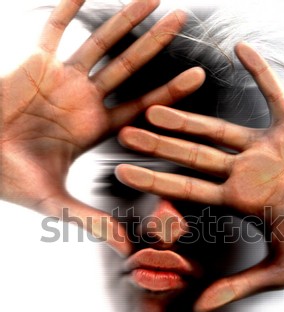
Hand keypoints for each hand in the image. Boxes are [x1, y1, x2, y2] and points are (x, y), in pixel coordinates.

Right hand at [0, 0, 204, 255]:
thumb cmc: (11, 180)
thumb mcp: (55, 201)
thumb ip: (92, 221)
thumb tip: (126, 250)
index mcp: (93, 129)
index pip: (140, 108)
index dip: (168, 93)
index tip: (198, 76)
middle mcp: (83, 101)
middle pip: (128, 68)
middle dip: (155, 44)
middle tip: (183, 20)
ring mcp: (60, 80)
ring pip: (99, 43)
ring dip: (124, 19)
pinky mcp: (34, 63)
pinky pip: (54, 28)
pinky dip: (68, 6)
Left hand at [116, 42, 283, 310]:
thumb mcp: (278, 272)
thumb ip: (238, 286)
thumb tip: (199, 309)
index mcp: (237, 201)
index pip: (187, 187)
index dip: (154, 178)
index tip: (121, 170)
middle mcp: (245, 171)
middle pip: (193, 154)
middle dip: (159, 143)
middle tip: (124, 130)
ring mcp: (267, 148)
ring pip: (221, 126)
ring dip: (191, 113)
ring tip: (158, 101)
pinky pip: (274, 94)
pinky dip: (260, 71)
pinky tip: (239, 46)